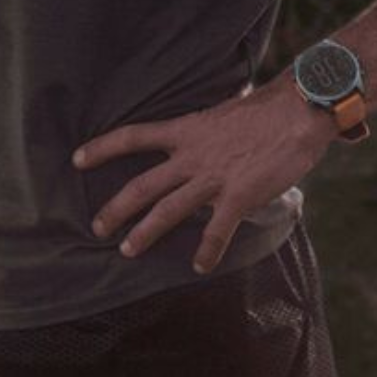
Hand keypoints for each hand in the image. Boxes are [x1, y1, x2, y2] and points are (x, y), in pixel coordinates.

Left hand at [72, 74, 335, 272]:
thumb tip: (199, 138)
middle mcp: (192, 155)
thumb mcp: (221, 114)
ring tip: (127, 251)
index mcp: (185, 130)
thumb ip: (204, 132)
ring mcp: (214, 177)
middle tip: (97, 227)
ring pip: (168, 210)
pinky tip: (200, 266)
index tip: (77, 159)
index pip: (133, 136)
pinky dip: (208, 250)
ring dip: (145, 233)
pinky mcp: (240, 195)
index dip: (102, 147)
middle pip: (141, 185)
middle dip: (115, 208)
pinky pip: (217, 230)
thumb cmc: (266, 111)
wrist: (300, 110)